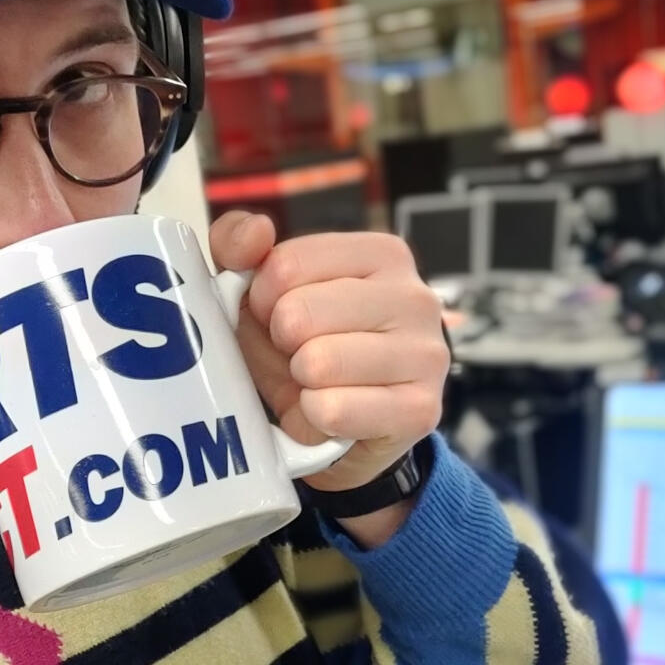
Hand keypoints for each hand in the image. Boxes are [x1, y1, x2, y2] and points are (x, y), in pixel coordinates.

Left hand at [208, 211, 448, 498]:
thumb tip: (256, 232)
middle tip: (298, 357)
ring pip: (316, 363)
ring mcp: (425, 354)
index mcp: (381, 254)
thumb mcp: (261, 293)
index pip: (285, 265)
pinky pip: (332, 410)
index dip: (261, 301)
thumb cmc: (302, 351)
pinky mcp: (420, 410)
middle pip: (297, 314)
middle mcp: (414, 297)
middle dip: (281, 345)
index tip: (276, 317)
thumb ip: (238, 245)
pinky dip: (312, 420)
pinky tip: (328, 417)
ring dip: (298, 384)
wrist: (342, 432)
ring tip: (315, 386)